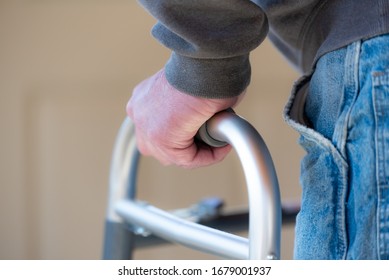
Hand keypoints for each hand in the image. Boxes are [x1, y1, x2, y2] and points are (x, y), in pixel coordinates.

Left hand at [126, 69, 242, 167]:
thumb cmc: (203, 68)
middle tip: (212, 138)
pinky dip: (207, 156)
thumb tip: (210, 112)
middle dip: (189, 144)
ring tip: (219, 143)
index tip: (208, 128)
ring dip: (199, 151)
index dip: (187, 132)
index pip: (161, 126)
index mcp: (144, 97)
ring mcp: (146, 128)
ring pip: (174, 154)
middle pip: (162, 143)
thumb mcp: (192, 85)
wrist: (203, 65)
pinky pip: (187, 159)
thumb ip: (191, 102)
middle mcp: (140, 113)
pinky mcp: (161, 140)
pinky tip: (222, 147)